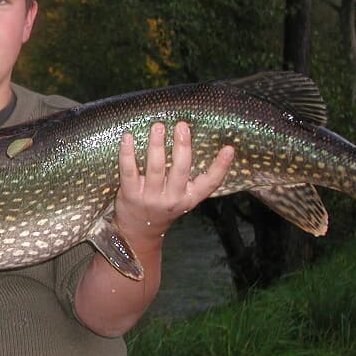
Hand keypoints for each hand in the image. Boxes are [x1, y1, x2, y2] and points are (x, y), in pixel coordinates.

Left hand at [114, 121, 233, 242]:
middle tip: (182, 126)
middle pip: (180, 170)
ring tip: (158, 126)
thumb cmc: (163, 206)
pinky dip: (127, 153)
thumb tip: (190, 140)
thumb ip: (188, 177)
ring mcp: (151, 197)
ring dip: (157, 145)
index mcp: (189, 198)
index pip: (209, 183)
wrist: (139, 230)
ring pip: (155, 168)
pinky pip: (129, 171)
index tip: (229, 149)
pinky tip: (128, 137)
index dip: (220, 167)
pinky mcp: (130, 194)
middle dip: (182, 146)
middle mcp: (172, 199)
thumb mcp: (182, 197)